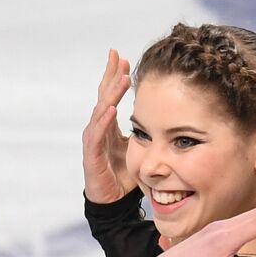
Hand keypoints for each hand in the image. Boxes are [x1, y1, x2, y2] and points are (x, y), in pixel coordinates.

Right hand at [82, 49, 135, 203]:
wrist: (112, 200)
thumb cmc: (123, 174)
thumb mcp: (137, 147)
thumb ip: (144, 132)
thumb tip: (163, 118)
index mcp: (108, 125)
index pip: (110, 95)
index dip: (115, 76)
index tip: (124, 57)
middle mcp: (98, 128)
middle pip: (103, 96)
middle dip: (110, 75)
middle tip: (117, 56)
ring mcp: (93, 140)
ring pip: (101, 111)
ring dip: (111, 94)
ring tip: (121, 78)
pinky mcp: (92, 155)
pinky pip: (97, 134)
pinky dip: (104, 120)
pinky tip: (111, 108)